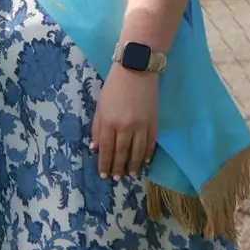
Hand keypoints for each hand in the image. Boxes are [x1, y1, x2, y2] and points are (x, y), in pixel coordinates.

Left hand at [91, 65, 159, 180]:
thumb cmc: (114, 87)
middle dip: (118, 167)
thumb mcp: (100, 106)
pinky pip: (151, 142)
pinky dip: (148, 153)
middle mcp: (125, 127)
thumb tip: (95, 148)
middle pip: (122, 153)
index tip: (104, 174)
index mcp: (109, 122)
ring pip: (137, 151)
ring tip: (131, 174)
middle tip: (117, 178)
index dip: (105, 163)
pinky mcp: (154, 122)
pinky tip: (145, 160)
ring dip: (134, 165)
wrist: (136, 70)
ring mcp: (141, 125)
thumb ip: (97, 127)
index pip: (106, 149)